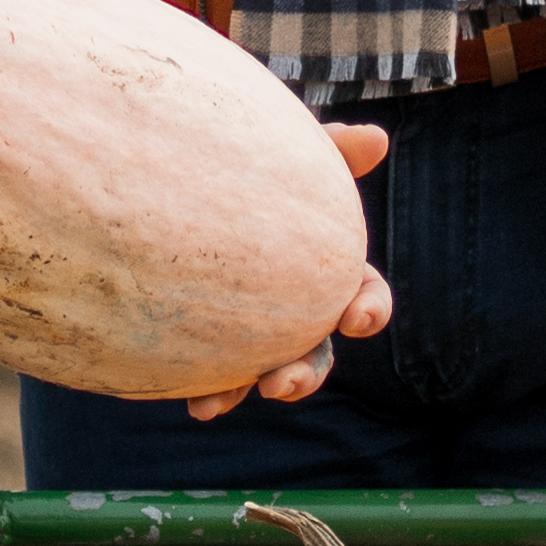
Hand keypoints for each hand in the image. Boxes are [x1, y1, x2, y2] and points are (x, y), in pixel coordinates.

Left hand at [184, 120, 399, 419]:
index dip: (368, 309)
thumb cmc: (244, 162)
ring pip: (274, 373)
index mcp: (325, 267)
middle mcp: (296, 308)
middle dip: (310, 371)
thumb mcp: (283, 154)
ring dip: (271, 387)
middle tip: (285, 381)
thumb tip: (376, 137)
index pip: (362, 292)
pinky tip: (200, 408)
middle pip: (319, 350)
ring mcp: (254, 331)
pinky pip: (219, 380)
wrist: (168, 178)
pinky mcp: (211, 345)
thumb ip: (327, 151)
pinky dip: (216, 397)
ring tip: (254, 392)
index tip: (356, 317)